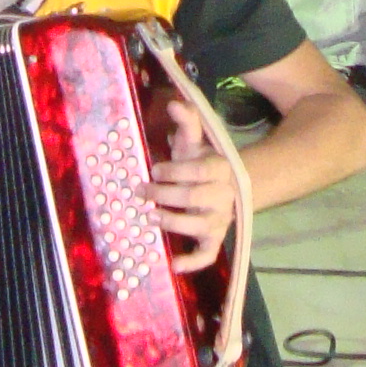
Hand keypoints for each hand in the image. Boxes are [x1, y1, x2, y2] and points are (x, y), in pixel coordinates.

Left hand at [150, 95, 238, 272]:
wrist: (224, 187)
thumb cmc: (201, 162)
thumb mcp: (193, 141)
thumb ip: (187, 122)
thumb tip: (174, 103)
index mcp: (221, 169)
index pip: (200, 170)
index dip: (176, 170)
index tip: (154, 169)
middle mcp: (224, 196)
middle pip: (195, 197)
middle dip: (165, 194)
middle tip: (141, 191)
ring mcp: (220, 220)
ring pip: (200, 225)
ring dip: (173, 222)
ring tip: (150, 217)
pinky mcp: (214, 240)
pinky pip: (207, 255)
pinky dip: (192, 263)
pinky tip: (174, 264)